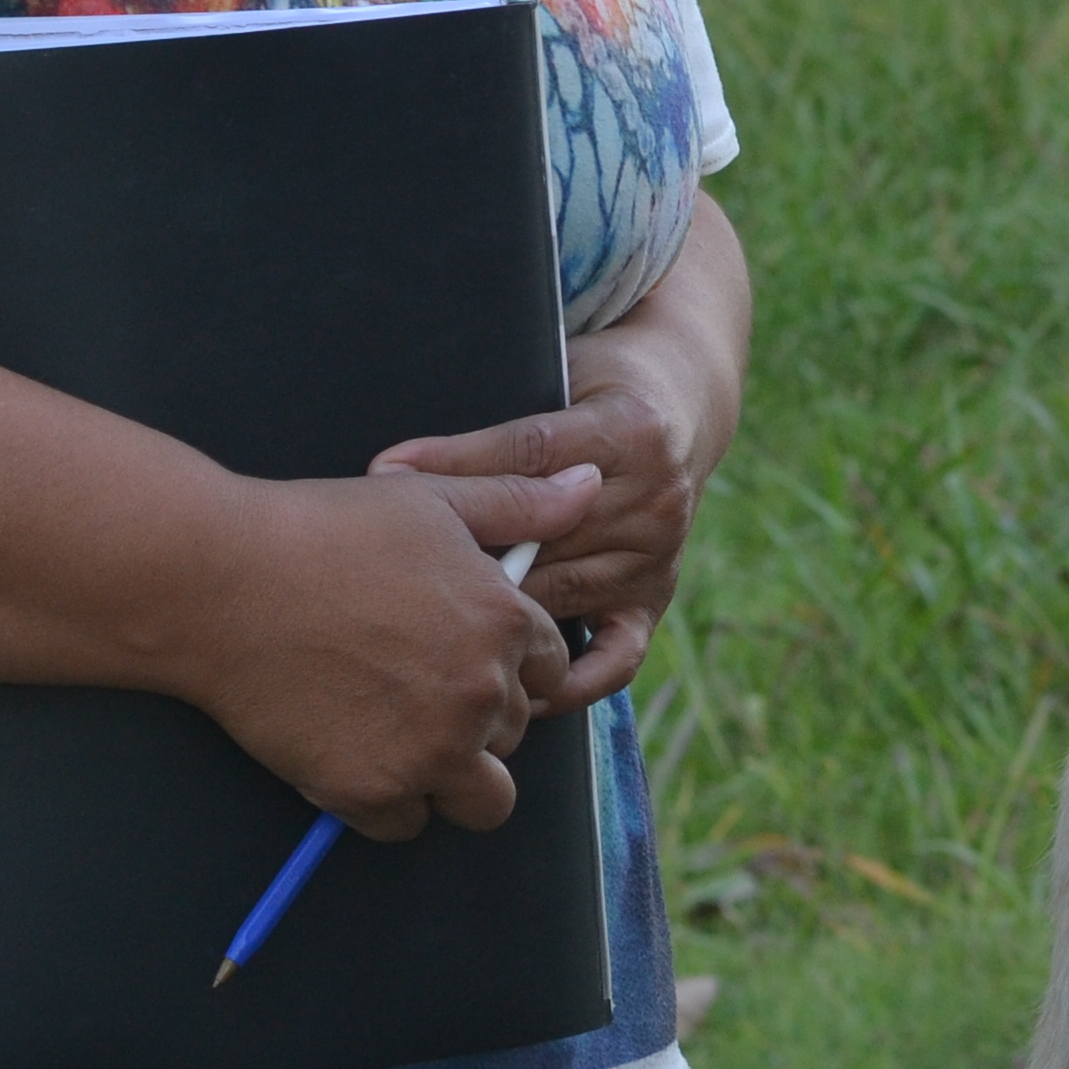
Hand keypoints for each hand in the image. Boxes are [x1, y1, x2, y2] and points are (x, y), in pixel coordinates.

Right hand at [188, 462, 590, 840]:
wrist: (223, 583)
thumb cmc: (325, 530)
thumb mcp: (436, 500)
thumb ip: (521, 500)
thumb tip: (595, 483)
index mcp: (506, 624)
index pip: (552, 671)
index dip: (512, 665)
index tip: (466, 658)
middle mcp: (481, 694)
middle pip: (516, 733)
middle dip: (481, 718)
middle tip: (416, 688)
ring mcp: (430, 749)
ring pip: (483, 799)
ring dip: (453, 777)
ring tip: (402, 737)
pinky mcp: (370, 790)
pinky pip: (407, 825)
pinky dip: (386, 804)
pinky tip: (354, 756)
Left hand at [374, 198, 747, 711]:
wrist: (681, 404)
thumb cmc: (597, 389)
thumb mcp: (557, 381)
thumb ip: (491, 435)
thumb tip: (389, 475)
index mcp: (629, 429)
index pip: (531, 451)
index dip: (456, 463)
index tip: (387, 478)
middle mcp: (655, 496)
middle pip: (544, 535)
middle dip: (468, 554)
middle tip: (395, 583)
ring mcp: (660, 554)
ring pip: (563, 594)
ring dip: (498, 614)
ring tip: (427, 638)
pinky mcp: (657, 596)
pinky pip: (617, 655)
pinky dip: (571, 678)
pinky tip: (519, 687)